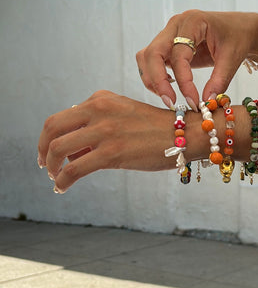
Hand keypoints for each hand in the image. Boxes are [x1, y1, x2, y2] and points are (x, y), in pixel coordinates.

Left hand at [37, 91, 174, 192]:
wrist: (185, 135)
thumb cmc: (156, 130)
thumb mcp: (123, 115)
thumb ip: (97, 127)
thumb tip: (72, 153)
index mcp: (100, 99)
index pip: (62, 117)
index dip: (49, 137)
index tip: (49, 153)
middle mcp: (98, 110)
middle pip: (52, 128)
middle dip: (43, 150)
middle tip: (45, 165)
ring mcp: (104, 130)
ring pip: (58, 149)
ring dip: (51, 168)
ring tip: (55, 179)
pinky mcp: (112, 152)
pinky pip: (74, 169)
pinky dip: (62, 181)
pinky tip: (62, 188)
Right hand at [136, 10, 257, 110]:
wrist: (239, 28)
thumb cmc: (237, 38)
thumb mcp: (232, 58)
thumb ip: (220, 80)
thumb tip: (206, 102)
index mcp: (193, 21)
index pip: (179, 55)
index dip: (183, 81)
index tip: (193, 101)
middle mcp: (175, 24)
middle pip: (153, 53)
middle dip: (158, 81)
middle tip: (171, 103)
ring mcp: (168, 33)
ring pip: (146, 57)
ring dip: (152, 79)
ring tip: (170, 98)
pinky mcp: (167, 44)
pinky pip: (151, 60)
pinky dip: (155, 76)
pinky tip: (169, 88)